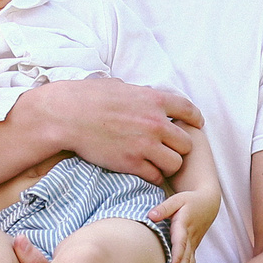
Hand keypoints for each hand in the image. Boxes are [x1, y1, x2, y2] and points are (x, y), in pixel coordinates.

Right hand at [25, 78, 203, 183]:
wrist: (66, 116)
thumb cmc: (86, 97)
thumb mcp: (119, 86)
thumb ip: (138, 93)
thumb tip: (143, 93)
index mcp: (154, 100)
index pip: (189, 110)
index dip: (195, 120)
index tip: (195, 126)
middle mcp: (155, 123)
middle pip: (187, 143)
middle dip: (179, 147)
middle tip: (168, 149)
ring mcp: (145, 145)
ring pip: (176, 163)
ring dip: (168, 164)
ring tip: (157, 163)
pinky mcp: (131, 163)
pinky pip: (155, 176)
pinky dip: (152, 176)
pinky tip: (144, 172)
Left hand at [149, 185, 222, 262]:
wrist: (208, 203)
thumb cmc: (189, 200)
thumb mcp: (177, 199)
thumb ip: (163, 207)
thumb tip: (151, 216)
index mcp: (184, 226)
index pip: (180, 243)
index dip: (177, 256)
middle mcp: (190, 238)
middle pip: (185, 259)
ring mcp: (193, 245)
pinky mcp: (193, 248)